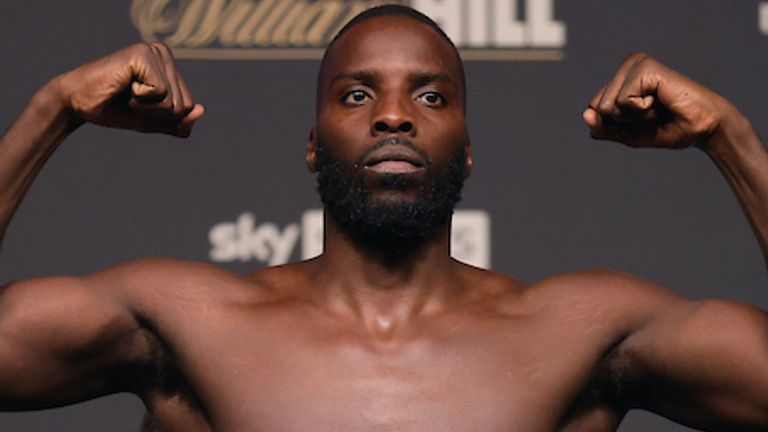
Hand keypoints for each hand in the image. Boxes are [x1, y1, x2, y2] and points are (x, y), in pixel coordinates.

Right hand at [53, 43, 203, 136]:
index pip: (188, 106)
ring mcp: (153, 52)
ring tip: (127, 93)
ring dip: (148, 108)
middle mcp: (163, 53)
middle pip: (184, 105)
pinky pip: (161, 94)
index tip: (139, 105)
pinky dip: (141, 100)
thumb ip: (178, 121)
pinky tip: (125, 87)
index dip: (164, 117)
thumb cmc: (114, 109)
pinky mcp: (142, 55)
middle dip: (157, 114)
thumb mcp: (152, 121)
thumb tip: (201, 111)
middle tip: (131, 100)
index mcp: (168, 65)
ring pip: (174, 102)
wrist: (78, 104)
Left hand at [583, 52, 735, 148]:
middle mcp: (627, 65)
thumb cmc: (667, 128)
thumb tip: (585, 114)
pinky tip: (660, 100)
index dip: (616, 124)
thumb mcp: (627, 134)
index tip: (642, 119)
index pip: (593, 109)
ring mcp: (636, 63)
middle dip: (624, 120)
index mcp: (620, 78)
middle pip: (598, 107)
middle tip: (652, 113)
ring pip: (608, 105)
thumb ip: (603, 127)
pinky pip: (623, 101)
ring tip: (657, 107)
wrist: (702, 129)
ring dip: (633, 116)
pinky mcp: (646, 68)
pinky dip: (641, 110)